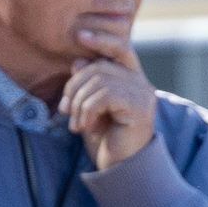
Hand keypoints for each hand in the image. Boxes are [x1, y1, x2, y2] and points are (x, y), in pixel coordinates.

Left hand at [58, 21, 155, 171]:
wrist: (121, 171)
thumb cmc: (106, 141)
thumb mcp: (90, 108)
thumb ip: (87, 84)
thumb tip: (78, 61)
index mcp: (131, 80)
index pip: (120, 48)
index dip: (102, 39)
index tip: (80, 36)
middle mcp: (141, 84)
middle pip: (99, 66)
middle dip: (74, 86)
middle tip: (64, 110)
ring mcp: (143, 95)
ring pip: (99, 80)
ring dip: (78, 103)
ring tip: (75, 123)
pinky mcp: (140, 108)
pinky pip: (104, 96)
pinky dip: (86, 110)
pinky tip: (83, 126)